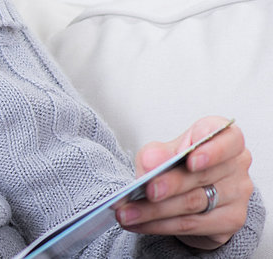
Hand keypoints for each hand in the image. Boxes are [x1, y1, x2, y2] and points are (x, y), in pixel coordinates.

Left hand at [116, 116, 252, 249]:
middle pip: (202, 175)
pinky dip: (159, 225)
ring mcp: (237, 195)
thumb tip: (152, 162)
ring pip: (192, 202)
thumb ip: (156, 154)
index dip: (212, 150)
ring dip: (154, 210)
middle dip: (170, 184)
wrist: (189, 199)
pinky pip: (190, 225)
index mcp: (226, 139)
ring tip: (127, 213)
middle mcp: (236, 166)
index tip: (190, 159)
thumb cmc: (179, 167)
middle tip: (146, 190)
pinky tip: (139, 224)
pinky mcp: (230, 221)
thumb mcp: (163, 153)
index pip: (228, 139)